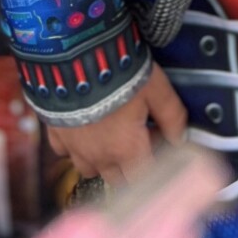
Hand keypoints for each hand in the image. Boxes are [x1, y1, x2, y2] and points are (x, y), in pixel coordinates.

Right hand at [44, 66, 188, 186]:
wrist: (76, 58)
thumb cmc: (122, 73)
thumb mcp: (157, 88)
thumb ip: (172, 117)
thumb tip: (181, 139)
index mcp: (126, 150)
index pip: (144, 178)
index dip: (157, 164)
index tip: (161, 140)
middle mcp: (99, 157)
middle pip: (118, 179)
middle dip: (132, 166)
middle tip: (141, 135)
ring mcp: (74, 149)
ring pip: (91, 170)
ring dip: (104, 161)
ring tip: (114, 134)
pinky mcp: (55, 135)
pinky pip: (65, 153)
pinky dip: (77, 147)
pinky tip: (86, 128)